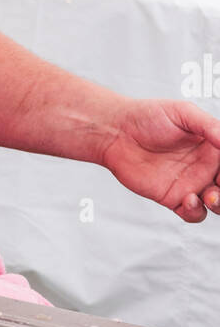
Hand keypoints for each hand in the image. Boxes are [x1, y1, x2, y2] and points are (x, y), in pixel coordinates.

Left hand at [101, 99, 219, 221]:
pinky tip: (188, 200)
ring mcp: (191, 184)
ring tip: (211, 197)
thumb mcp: (183, 113)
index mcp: (213, 146)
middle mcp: (206, 167)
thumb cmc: (148, 116)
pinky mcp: (172, 198)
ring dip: (219, 204)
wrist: (117, 133)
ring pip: (216, 203)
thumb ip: (208, 126)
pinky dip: (196, 212)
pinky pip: (192, 213)